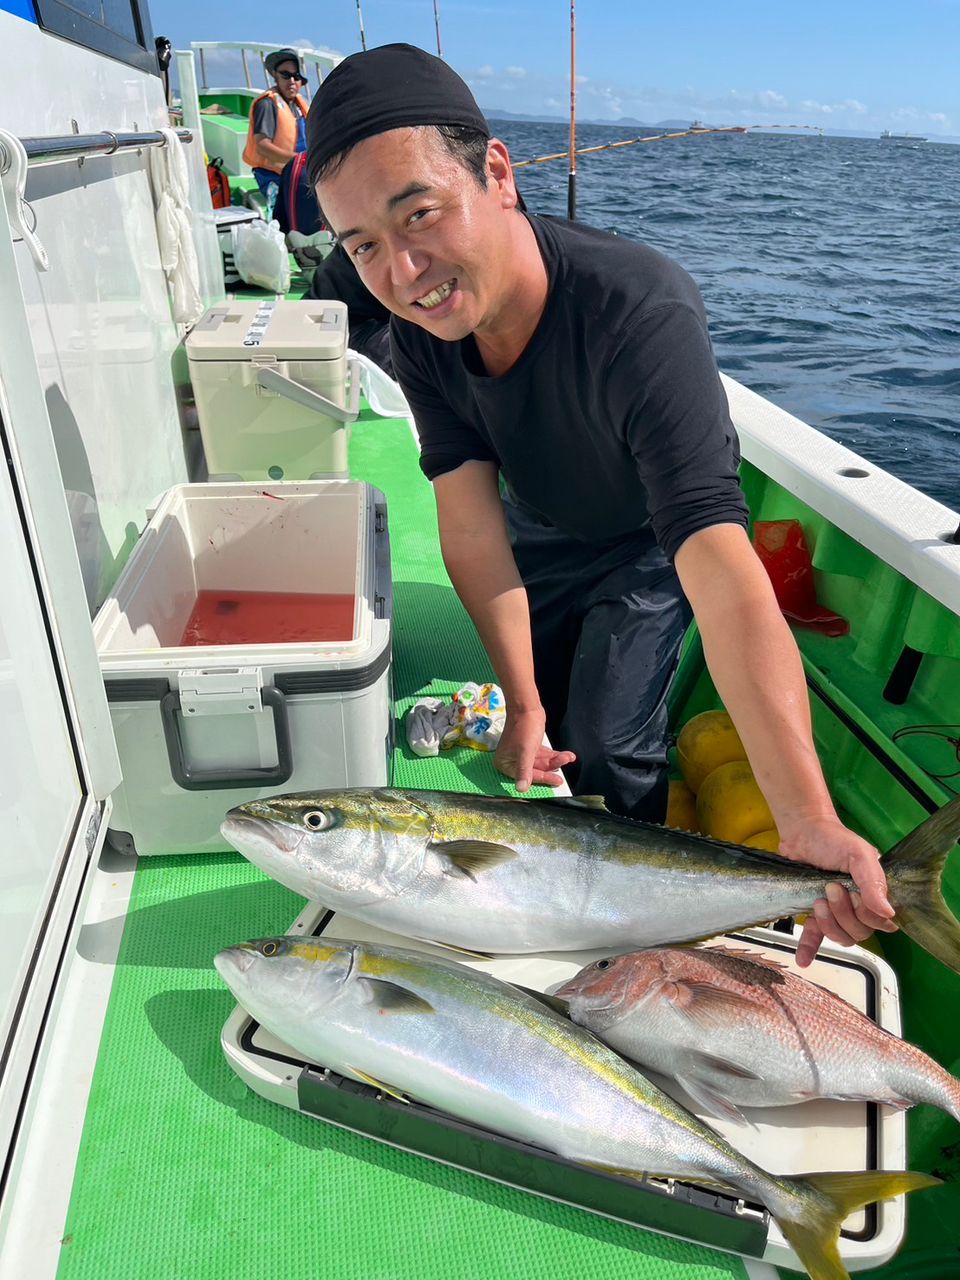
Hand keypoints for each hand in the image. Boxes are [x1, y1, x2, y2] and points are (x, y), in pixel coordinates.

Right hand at [494, 706, 575, 791]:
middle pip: (535, 769)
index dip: (544, 778)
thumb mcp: (525, 751)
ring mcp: (520, 754)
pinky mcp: (529, 747)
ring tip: (568, 756)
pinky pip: (542, 756)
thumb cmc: (524, 728)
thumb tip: (521, 790)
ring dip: (555, 759)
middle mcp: (511, 761)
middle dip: (552, 765)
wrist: (526, 706)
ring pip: (541, 762)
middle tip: (566, 760)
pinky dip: (553, 755)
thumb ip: (525, 771)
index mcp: (505, 764)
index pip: (527, 776)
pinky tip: (565, 754)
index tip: (558, 781)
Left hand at [777, 815, 897, 966]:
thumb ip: (873, 880)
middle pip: (860, 932)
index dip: (866, 914)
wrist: (802, 832)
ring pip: (842, 937)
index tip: (853, 892)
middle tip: (830, 888)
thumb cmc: (834, 839)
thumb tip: (887, 912)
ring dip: (828, 924)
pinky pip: (816, 937)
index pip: (882, 922)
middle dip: (843, 914)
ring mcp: (838, 912)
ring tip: (817, 901)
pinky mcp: (816, 914)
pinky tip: (803, 960)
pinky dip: (809, 949)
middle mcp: (860, 906)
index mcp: (877, 894)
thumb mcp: (859, 854)